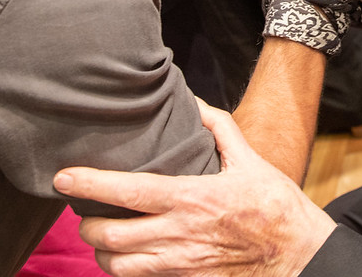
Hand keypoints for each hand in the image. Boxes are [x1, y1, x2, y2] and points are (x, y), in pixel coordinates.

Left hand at [53, 98, 335, 276]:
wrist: (298, 254)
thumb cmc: (275, 205)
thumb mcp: (250, 161)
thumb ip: (219, 129)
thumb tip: (195, 102)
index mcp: (191, 198)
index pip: (127, 192)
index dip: (90, 183)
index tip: (63, 177)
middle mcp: (178, 235)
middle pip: (110, 236)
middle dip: (87, 224)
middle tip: (84, 209)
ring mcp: (180, 263)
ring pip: (117, 266)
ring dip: (101, 251)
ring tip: (102, 235)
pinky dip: (124, 269)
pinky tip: (129, 255)